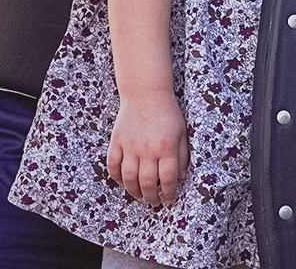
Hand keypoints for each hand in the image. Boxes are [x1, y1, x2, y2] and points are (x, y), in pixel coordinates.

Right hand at [107, 89, 189, 207]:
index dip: (169, 194)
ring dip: (134, 191)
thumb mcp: (182, 132)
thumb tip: (181, 177)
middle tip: (154, 202)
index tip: (170, 200)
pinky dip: (116, 177)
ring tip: (139, 196)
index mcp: (166, 147)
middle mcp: (147, 149)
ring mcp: (130, 146)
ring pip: (129, 178)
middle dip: (151, 197)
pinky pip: (113, 165)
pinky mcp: (117, 141)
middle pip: (147, 183)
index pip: (167, 179)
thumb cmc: (167, 112)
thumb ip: (183, 155)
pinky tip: (123, 181)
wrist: (145, 92)